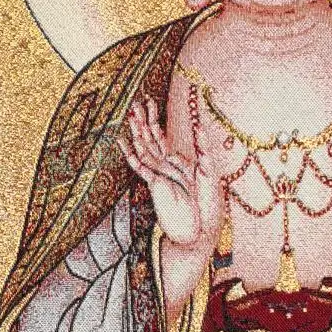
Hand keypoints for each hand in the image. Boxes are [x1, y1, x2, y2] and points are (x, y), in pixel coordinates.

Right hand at [117, 98, 222, 248]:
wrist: (199, 230)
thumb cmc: (205, 206)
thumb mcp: (209, 173)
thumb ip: (202, 151)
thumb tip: (199, 128)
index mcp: (176, 163)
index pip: (161, 137)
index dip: (155, 119)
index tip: (150, 102)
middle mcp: (165, 167)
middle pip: (150, 139)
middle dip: (143, 120)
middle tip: (134, 101)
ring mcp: (158, 175)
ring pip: (144, 148)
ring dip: (137, 131)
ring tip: (129, 114)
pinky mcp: (155, 184)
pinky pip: (141, 166)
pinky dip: (131, 153)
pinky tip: (122, 141)